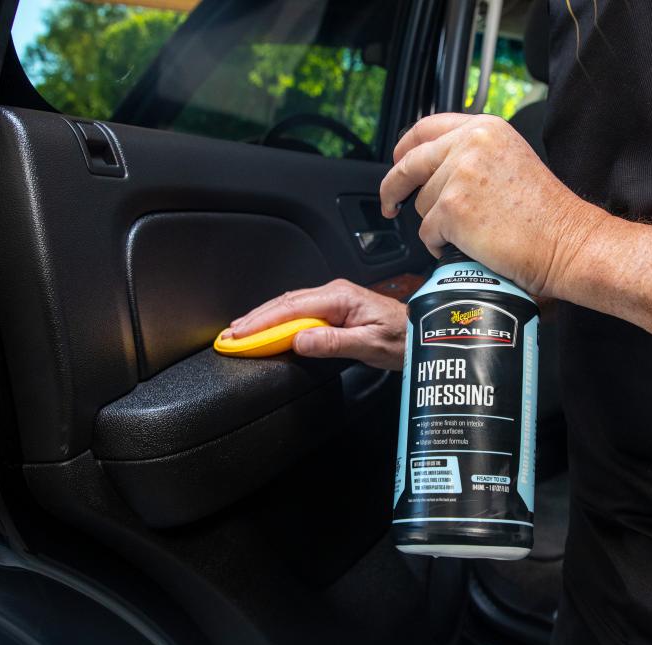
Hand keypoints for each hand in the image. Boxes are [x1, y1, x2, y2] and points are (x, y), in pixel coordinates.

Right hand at [228, 279, 406, 370]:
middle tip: (229, 336)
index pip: (292, 308)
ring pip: (289, 307)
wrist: (421, 331)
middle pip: (284, 304)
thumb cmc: (402, 337)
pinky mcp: (333, 308)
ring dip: (263, 319)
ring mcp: (332, 299)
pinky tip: (267, 329)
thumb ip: (335, 342)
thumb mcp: (371, 344)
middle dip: (255, 319)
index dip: (263, 322)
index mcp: (340, 297)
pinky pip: (299, 312)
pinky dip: (278, 320)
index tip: (241, 335)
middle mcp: (333, 293)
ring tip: (240, 333)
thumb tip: (300, 340)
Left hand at [380, 113, 609, 297]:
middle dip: (393, 188)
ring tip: (469, 231)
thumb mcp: (509, 160)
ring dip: (436, 223)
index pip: (425, 128)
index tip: (397, 161)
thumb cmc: (546, 213)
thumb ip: (472, 155)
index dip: (404, 147)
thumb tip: (433, 168)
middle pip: (409, 165)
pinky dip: (439, 245)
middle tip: (391, 204)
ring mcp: (459, 175)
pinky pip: (426, 232)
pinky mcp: (452, 209)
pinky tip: (465, 245)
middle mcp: (469, 145)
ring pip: (420, 204)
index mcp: (484, 128)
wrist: (566, 242)